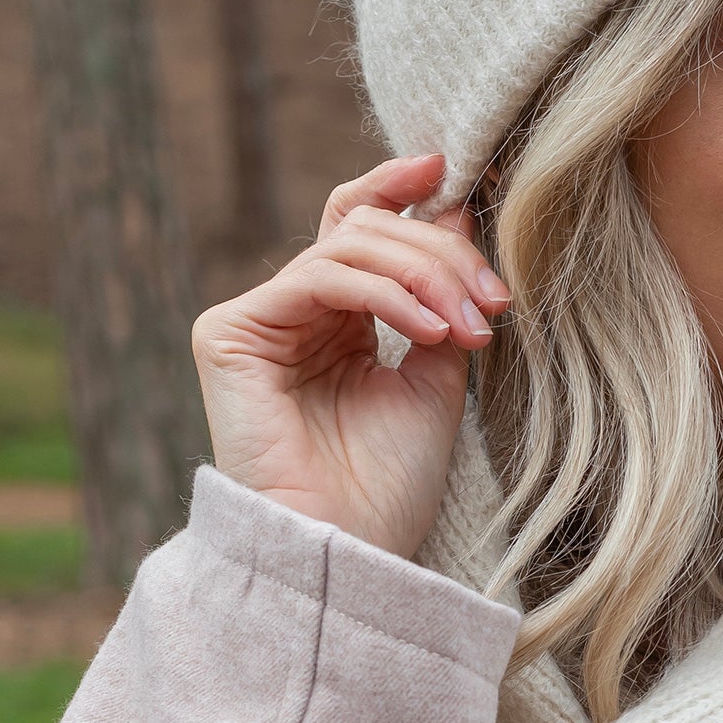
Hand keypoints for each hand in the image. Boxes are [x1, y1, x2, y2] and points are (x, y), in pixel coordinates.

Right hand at [191, 154, 509, 558]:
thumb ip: (440, 301)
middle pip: (365, 231)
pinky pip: (316, 278)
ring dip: (423, 275)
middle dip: (441, 255)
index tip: (453, 171)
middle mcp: (293, 317)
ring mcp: (257, 322)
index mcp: (337, 324)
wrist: (350, 551)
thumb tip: (454, 208)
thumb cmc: (389, 486)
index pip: (359, 228)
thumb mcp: (436, 380)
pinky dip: (382, 295)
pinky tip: (426, 332)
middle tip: (493, 300)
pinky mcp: (229, 334)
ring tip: (469, 328)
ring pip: (346, 246)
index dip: (399, 189)